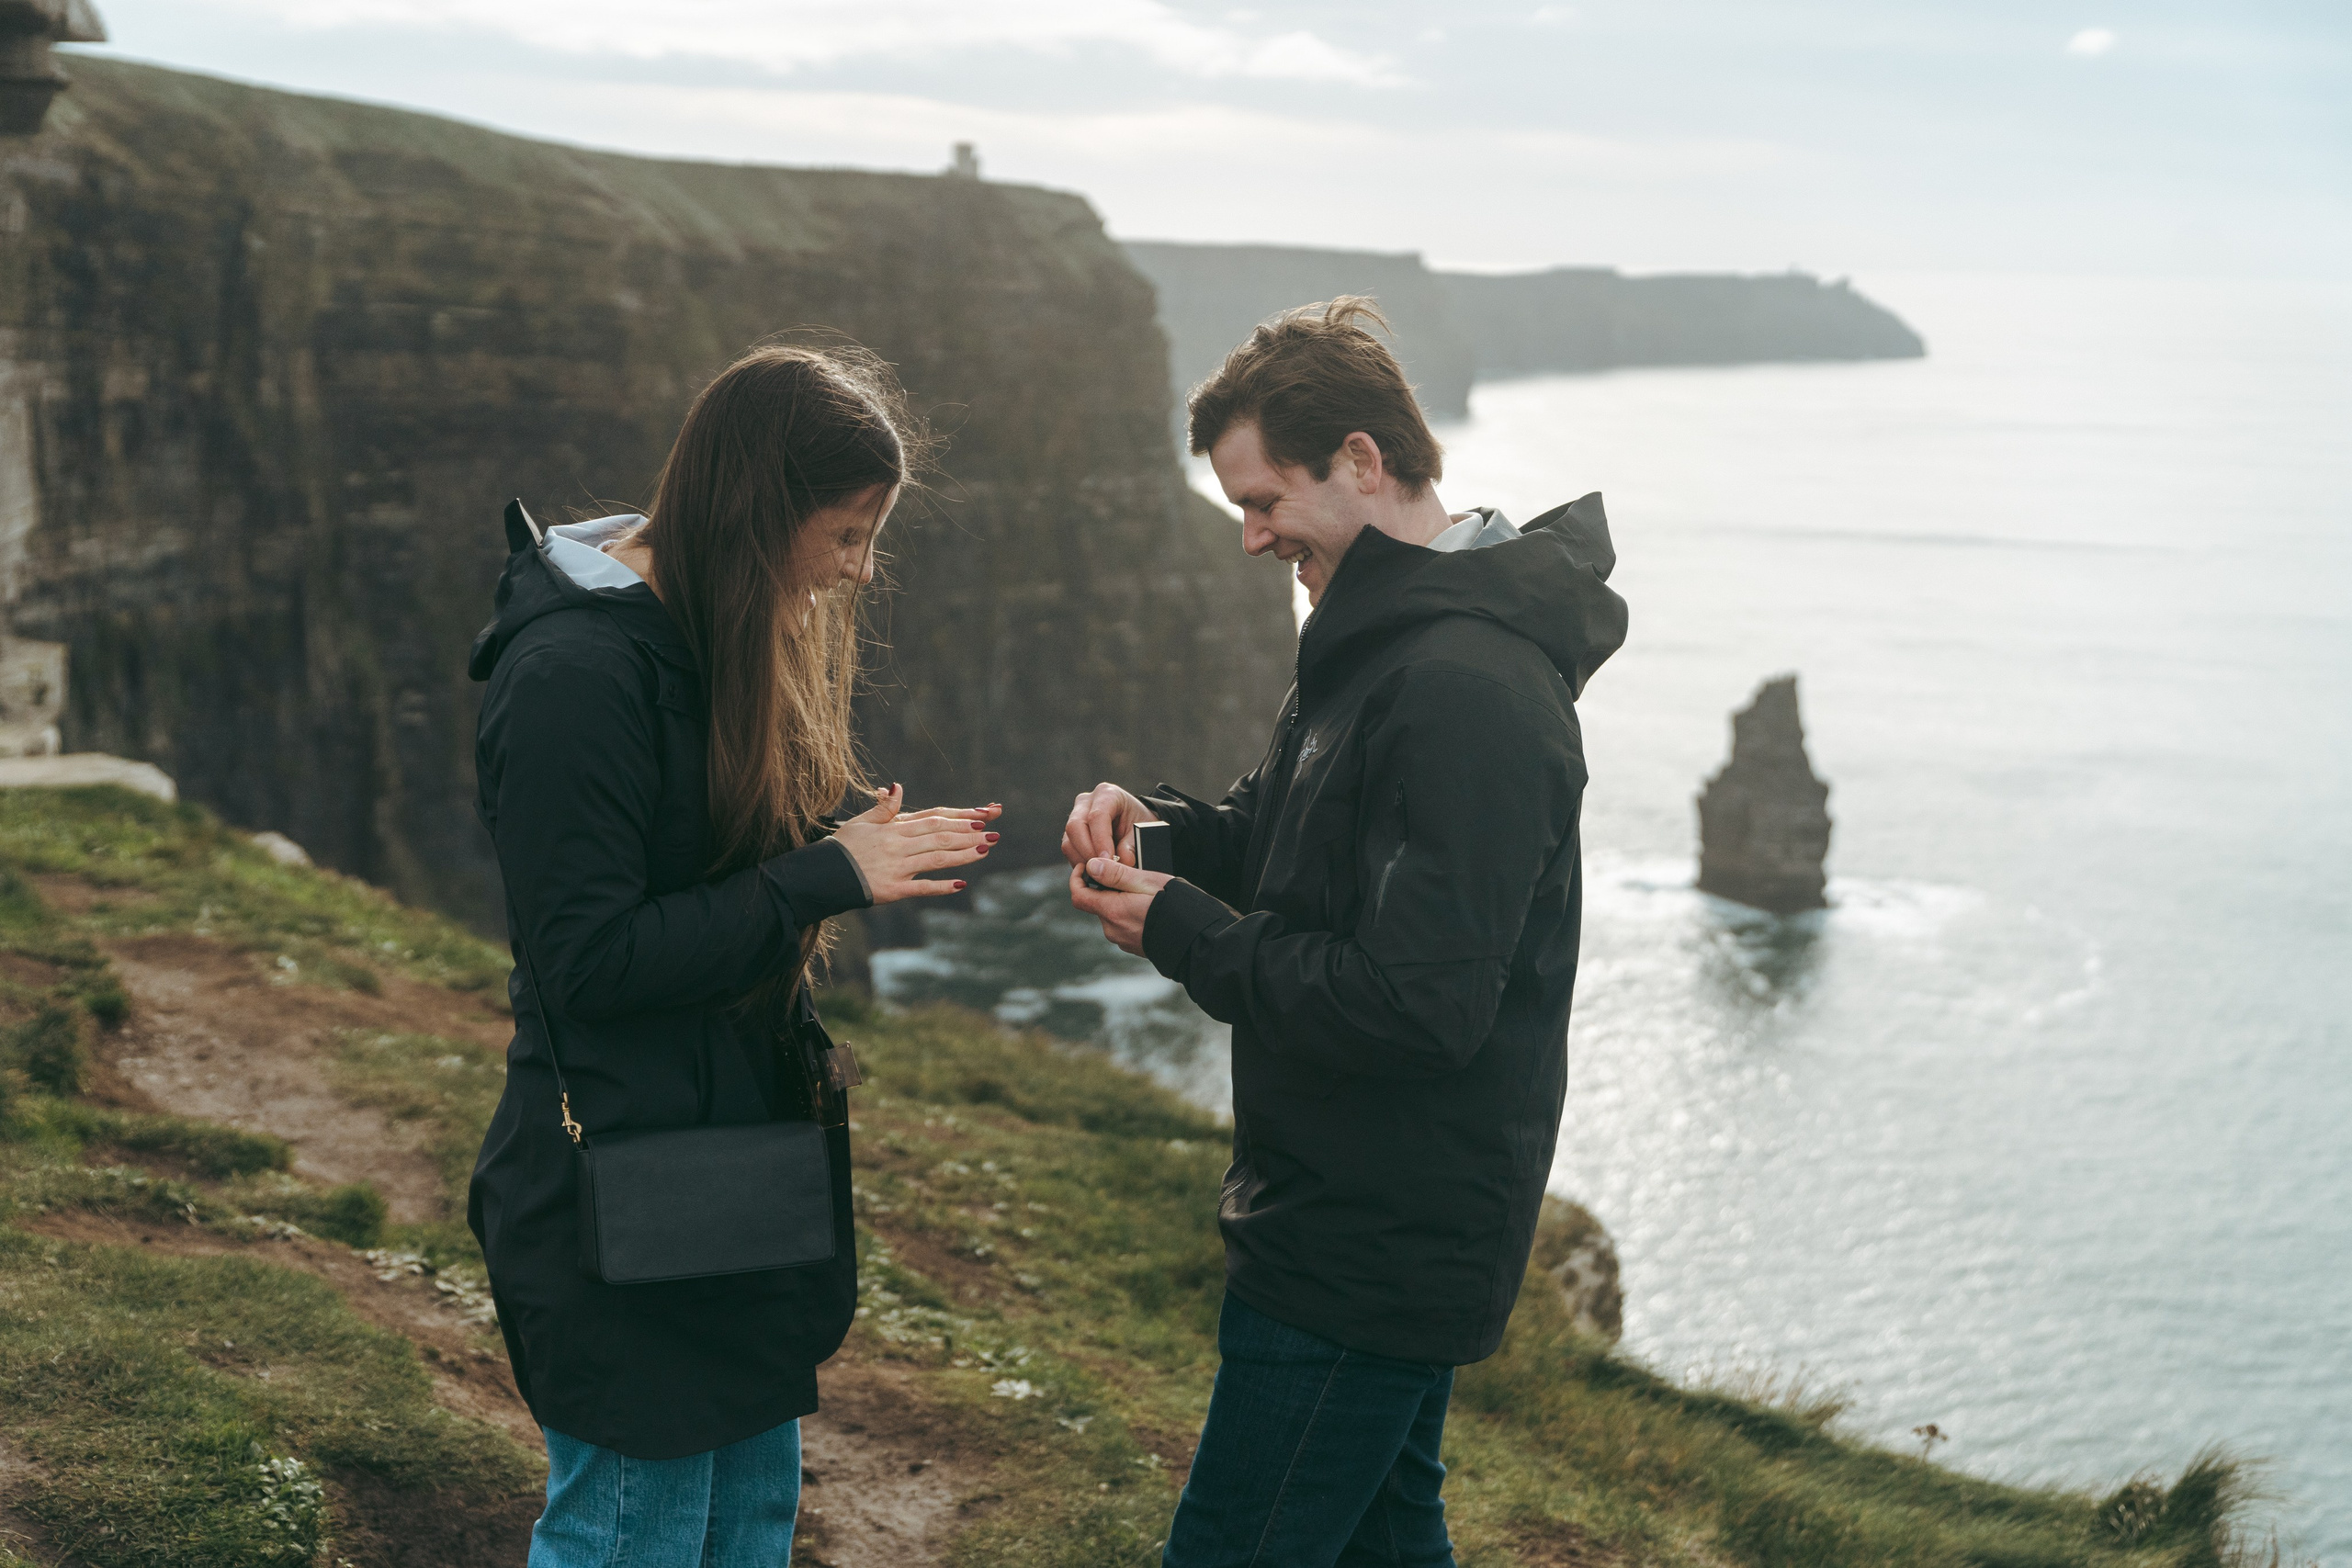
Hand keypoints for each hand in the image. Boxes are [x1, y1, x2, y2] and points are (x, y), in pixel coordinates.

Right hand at [834, 786, 1001, 903]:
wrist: (822, 875)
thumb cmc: (843, 847)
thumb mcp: (862, 822)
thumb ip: (884, 807)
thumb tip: (898, 785)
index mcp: (893, 829)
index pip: (932, 820)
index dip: (958, 819)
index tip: (980, 817)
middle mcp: (898, 846)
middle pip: (940, 838)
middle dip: (968, 835)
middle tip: (992, 834)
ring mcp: (897, 868)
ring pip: (936, 859)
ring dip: (963, 856)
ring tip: (985, 851)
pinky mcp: (893, 890)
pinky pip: (921, 888)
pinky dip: (941, 886)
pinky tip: (961, 884)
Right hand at [1063, 782, 1158, 870]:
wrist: (1133, 821)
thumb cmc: (1138, 823)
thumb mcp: (1141, 830)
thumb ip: (1133, 844)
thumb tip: (1124, 860)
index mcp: (1108, 794)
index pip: (1097, 816)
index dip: (1101, 839)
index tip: (1108, 859)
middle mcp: (1086, 802)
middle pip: (1075, 826)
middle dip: (1088, 851)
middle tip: (1102, 868)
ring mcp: (1075, 816)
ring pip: (1068, 840)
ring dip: (1082, 859)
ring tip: (1101, 871)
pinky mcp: (1070, 832)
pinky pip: (1068, 849)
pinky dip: (1080, 862)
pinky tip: (1095, 869)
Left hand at [1069, 855, 1169, 955]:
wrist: (1196, 938)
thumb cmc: (1174, 904)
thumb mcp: (1146, 881)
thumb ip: (1116, 874)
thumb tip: (1091, 866)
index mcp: (1112, 911)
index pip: (1079, 895)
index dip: (1077, 878)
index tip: (1087, 865)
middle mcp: (1112, 929)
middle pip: (1097, 903)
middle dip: (1106, 888)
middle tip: (1128, 874)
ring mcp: (1123, 941)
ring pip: (1112, 915)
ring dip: (1120, 901)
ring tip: (1144, 892)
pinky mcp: (1135, 947)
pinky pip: (1124, 927)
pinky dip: (1130, 915)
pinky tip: (1150, 909)